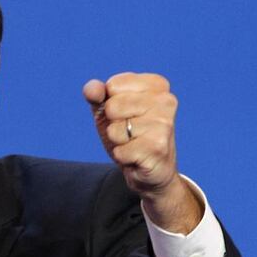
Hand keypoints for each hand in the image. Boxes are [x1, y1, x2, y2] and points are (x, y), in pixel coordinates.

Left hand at [82, 72, 201, 233]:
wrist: (149, 170)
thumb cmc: (129, 134)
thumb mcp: (108, 111)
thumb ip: (97, 95)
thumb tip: (91, 89)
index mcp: (157, 85)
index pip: (112, 85)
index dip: (109, 103)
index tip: (125, 113)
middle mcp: (166, 101)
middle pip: (112, 106)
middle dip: (113, 123)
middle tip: (129, 132)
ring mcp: (164, 125)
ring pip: (115, 130)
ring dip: (118, 141)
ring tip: (133, 144)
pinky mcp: (158, 148)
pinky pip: (120, 150)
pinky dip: (122, 156)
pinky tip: (136, 157)